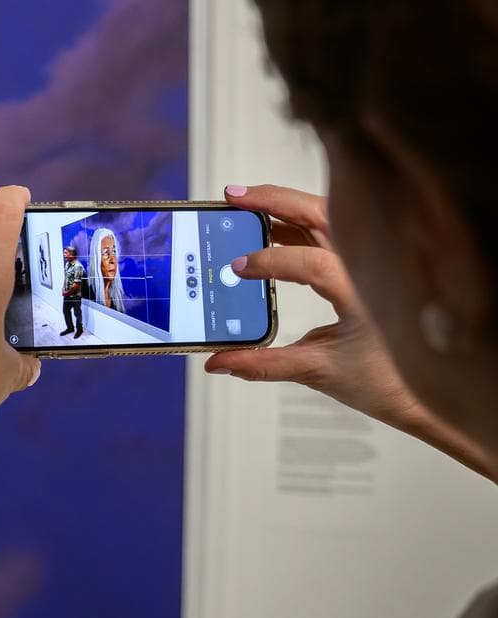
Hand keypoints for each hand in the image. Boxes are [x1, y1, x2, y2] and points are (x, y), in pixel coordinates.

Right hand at [206, 184, 421, 428]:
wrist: (425, 391)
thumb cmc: (386, 381)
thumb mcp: (318, 371)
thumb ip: (264, 364)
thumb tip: (221, 361)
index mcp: (363, 296)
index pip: (313, 263)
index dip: (272, 261)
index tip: (238, 268)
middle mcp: (370, 270)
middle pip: (321, 215)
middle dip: (274, 201)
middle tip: (234, 198)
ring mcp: (369, 263)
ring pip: (326, 217)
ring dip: (285, 206)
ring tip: (245, 205)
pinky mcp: (364, 265)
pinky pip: (329, 232)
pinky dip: (297, 224)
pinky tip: (270, 228)